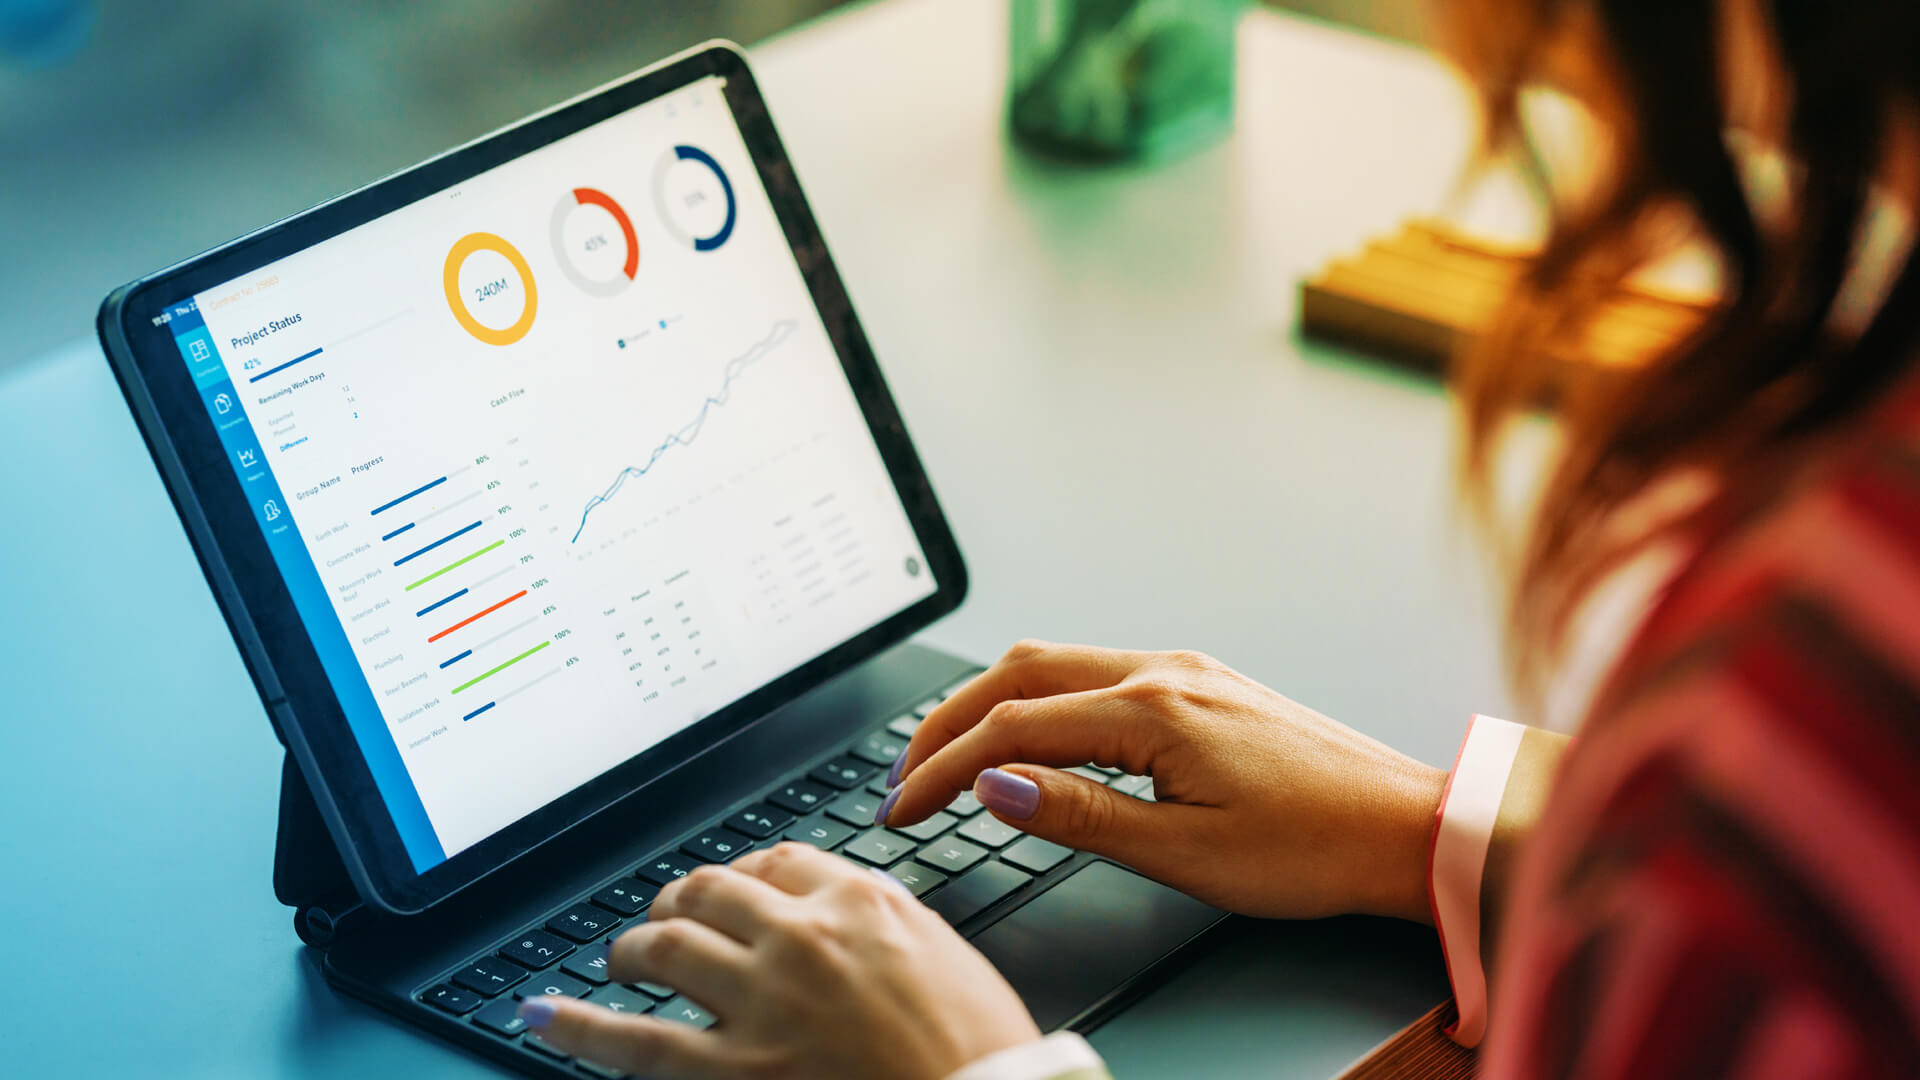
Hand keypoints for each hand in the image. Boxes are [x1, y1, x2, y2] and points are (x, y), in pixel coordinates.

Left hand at [522, 842, 1040, 1078]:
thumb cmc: (986, 1055)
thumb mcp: (949, 961)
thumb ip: (889, 926)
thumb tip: (849, 911)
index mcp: (864, 903)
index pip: (780, 860)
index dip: (745, 875)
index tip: (733, 889)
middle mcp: (805, 937)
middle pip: (713, 889)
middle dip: (679, 900)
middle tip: (667, 918)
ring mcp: (763, 1001)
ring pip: (666, 946)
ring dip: (632, 948)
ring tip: (622, 960)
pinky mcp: (735, 1071)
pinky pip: (636, 1041)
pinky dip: (579, 1025)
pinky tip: (544, 1015)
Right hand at [883, 641, 1446, 922]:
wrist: (1409, 827)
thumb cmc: (1316, 848)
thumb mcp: (1187, 852)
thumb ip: (1080, 812)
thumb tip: (994, 783)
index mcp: (1154, 711)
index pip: (1011, 729)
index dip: (942, 769)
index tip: (901, 809)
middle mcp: (1164, 671)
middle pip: (1019, 674)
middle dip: (947, 721)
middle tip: (903, 777)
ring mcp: (1185, 670)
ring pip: (1055, 663)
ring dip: (990, 703)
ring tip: (950, 756)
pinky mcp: (1202, 683)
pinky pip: (1095, 672)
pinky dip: (1040, 698)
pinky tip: (1030, 734)